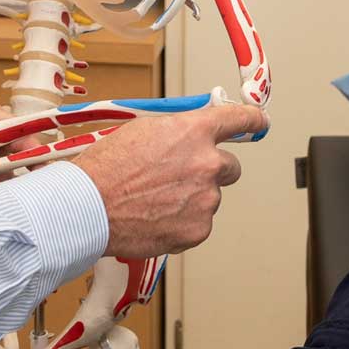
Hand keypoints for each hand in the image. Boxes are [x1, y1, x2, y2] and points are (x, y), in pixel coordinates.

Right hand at [70, 103, 266, 257]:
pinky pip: (199, 223)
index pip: (239, 119)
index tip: (259, 122)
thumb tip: (191, 135)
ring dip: (191, 199)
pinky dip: (182, 222)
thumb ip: (178, 131)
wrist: (89, 206)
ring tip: (155, 200)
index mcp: (194, 132)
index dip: (252, 120)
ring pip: (209, 198)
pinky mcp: (198, 229)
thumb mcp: (143, 130)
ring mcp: (206, 199)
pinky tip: (155, 217)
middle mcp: (208, 163)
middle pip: (230, 166)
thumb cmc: (107, 167)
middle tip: (181, 176)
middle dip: (211, 170)